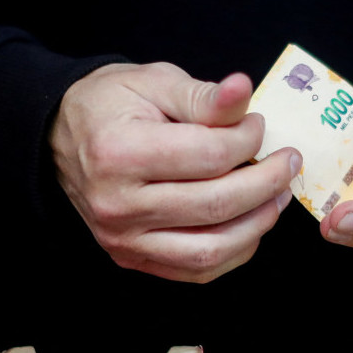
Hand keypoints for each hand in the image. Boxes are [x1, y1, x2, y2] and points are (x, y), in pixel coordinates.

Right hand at [50, 62, 300, 282]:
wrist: (64, 135)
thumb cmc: (113, 104)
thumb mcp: (155, 82)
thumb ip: (203, 96)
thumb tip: (243, 91)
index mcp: (119, 153)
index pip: (208, 156)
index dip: (248, 140)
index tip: (259, 125)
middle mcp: (117, 204)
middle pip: (215, 206)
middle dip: (266, 183)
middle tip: (288, 162)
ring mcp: (123, 239)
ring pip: (210, 249)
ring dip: (257, 224)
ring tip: (277, 196)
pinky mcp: (132, 258)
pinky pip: (197, 270)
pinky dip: (235, 252)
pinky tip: (251, 223)